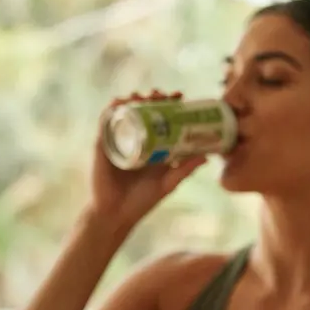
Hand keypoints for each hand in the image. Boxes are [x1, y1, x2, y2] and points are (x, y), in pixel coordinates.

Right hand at [89, 90, 208, 230]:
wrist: (116, 215)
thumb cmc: (141, 201)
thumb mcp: (168, 183)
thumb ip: (185, 169)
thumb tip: (207, 156)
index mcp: (150, 146)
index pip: (159, 118)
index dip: (168, 105)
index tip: (180, 96)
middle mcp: (133, 140)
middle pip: (142, 111)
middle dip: (152, 98)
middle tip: (163, 94)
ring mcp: (117, 141)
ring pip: (123, 113)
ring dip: (132, 99)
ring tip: (144, 96)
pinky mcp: (102, 146)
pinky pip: (105, 123)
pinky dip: (111, 110)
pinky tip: (119, 102)